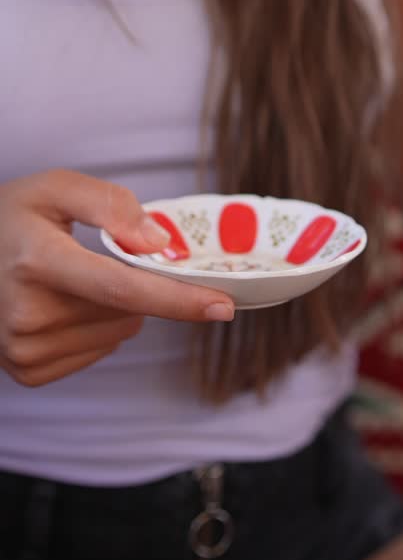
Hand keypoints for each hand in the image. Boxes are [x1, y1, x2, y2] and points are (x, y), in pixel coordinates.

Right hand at [0, 170, 234, 386]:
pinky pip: (98, 350)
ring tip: (72, 278)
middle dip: (135, 282)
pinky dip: (97, 326)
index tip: (223, 305)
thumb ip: (110, 204)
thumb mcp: (54, 187)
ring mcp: (24, 350)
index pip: (121, 287)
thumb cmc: (10, 218)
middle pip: (126, 308)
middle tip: (102, 255)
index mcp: (37, 261)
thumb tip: (160, 245)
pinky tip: (64, 304)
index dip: (177, 298)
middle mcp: (27, 315)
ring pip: (118, 331)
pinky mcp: (28, 372)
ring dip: (116, 306)